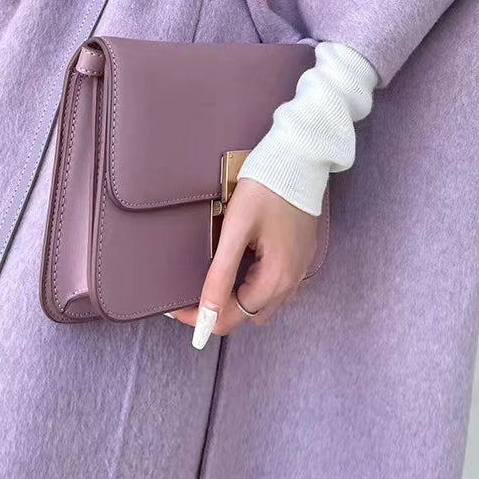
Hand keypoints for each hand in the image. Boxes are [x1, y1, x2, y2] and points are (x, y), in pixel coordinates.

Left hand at [168, 177, 318, 348]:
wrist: (299, 159)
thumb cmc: (265, 189)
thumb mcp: (236, 229)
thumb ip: (221, 273)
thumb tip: (206, 311)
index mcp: (275, 278)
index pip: (233, 317)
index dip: (202, 319)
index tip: (178, 309)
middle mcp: (291, 280)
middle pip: (249, 313)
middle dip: (221, 310)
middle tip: (193, 293)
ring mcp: (299, 267)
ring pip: (264, 301)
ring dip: (239, 298)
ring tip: (216, 278)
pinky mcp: (301, 254)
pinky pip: (276, 284)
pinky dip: (255, 284)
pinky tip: (242, 263)